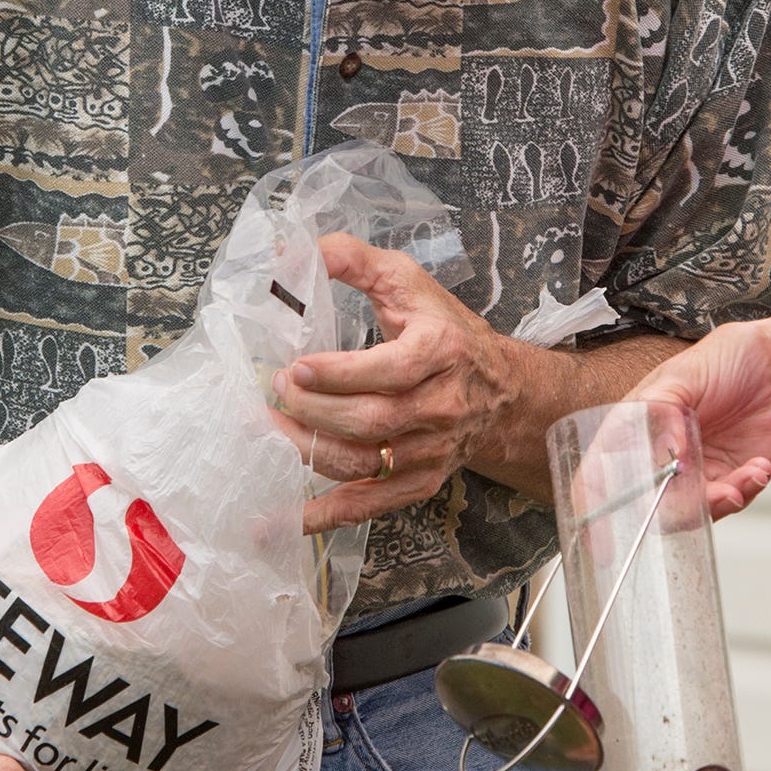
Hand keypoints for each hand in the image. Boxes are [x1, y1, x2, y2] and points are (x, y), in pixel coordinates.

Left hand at [277, 232, 540, 533]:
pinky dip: (322, 516)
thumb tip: (291, 251)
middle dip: (314, 410)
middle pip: (371, 421)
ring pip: (363, 463)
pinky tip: (279, 520)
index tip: (297, 366)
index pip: (391, 370)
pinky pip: (367, 506)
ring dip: (308, 451)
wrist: (501, 392)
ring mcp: (430, 451)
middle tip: (276, 391)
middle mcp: (441, 406)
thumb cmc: (444, 331)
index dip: (340, 373)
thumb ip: (353, 259)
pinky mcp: (418, 483)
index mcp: (441, 351)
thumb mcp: (407, 283)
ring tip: (269, 429)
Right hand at [623, 317, 770, 519]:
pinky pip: (729, 501)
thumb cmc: (734, 358)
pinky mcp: (731, 479)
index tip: (614, 512)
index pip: (605, 466)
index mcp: (639, 423)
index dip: (601, 495)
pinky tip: (757, 469)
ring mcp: (697, 469)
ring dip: (714, 503)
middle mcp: (663, 451)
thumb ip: (661, 410)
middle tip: (693, 496)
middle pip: (646, 499)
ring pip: (690, 510)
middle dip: (670, 507)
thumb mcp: (682, 373)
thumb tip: (664, 451)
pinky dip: (744, 490)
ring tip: (735, 484)